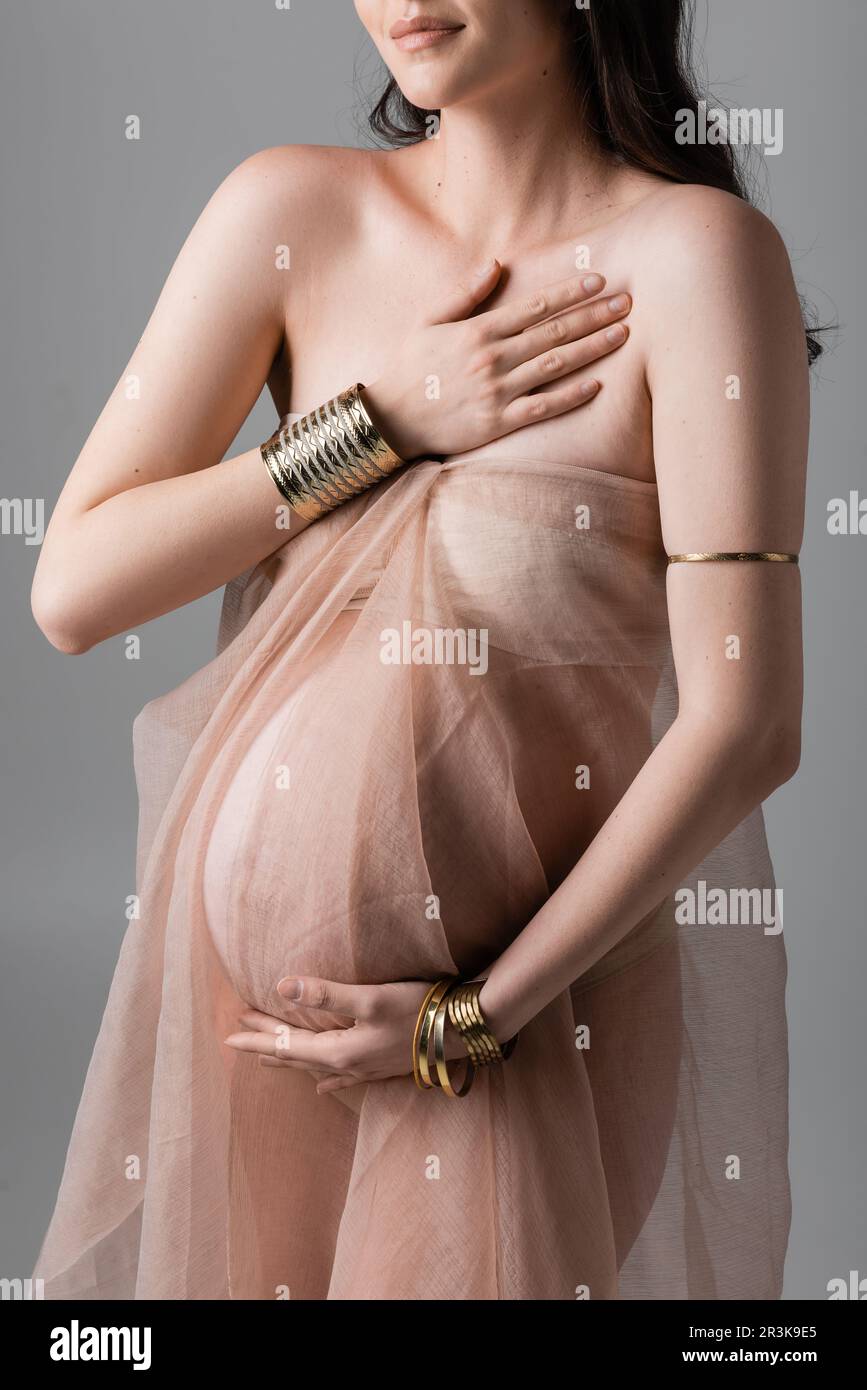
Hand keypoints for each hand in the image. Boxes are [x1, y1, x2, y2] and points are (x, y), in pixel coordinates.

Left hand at [223, 975, 470, 1094]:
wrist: (463, 1029)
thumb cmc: (419, 1009)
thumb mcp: (371, 998)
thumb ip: (326, 994)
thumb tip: (281, 987)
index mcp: (340, 1052)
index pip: (287, 1046)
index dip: (257, 1038)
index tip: (229, 1036)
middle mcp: (349, 1067)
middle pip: (297, 1056)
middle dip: (266, 1044)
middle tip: (236, 1035)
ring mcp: (366, 1070)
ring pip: (315, 1066)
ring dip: (289, 1058)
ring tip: (265, 1060)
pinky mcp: (381, 1067)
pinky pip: (341, 1078)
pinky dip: (324, 1079)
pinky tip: (320, 1087)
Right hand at [363, 263, 630, 459]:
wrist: (390, 420)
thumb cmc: (409, 369)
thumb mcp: (428, 322)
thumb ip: (464, 293)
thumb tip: (496, 264)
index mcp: (478, 330)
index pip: (535, 306)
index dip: (571, 292)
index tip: (601, 281)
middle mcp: (492, 358)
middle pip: (555, 332)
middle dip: (595, 315)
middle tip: (629, 303)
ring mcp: (497, 391)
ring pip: (556, 365)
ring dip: (593, 348)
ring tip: (623, 334)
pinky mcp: (499, 422)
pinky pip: (543, 407)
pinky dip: (571, 395)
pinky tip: (597, 384)